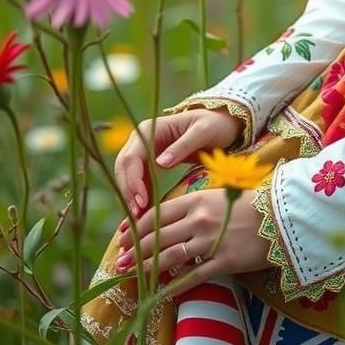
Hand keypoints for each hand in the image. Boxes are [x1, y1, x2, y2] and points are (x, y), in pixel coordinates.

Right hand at [113, 108, 243, 216]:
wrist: (220, 123)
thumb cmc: (212, 124)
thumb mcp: (202, 132)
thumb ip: (183, 145)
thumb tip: (160, 162)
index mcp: (151, 129)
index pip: (132, 157)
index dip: (132, 180)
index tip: (141, 202)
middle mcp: (142, 139)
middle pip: (124, 168)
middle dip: (128, 192)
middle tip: (137, 216)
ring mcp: (144, 151)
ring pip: (128, 177)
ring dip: (130, 198)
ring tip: (138, 220)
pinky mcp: (150, 163)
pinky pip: (138, 182)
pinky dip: (139, 197)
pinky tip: (144, 215)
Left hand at [114, 189, 269, 283]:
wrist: (282, 215)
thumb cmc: (252, 203)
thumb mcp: (221, 196)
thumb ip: (198, 205)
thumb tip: (176, 217)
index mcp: (198, 199)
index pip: (159, 214)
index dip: (139, 226)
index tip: (124, 234)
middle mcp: (199, 219)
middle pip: (159, 236)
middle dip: (136, 249)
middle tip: (120, 260)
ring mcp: (210, 241)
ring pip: (169, 256)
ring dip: (147, 266)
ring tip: (132, 273)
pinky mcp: (222, 261)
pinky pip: (192, 276)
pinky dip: (174, 286)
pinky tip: (161, 292)